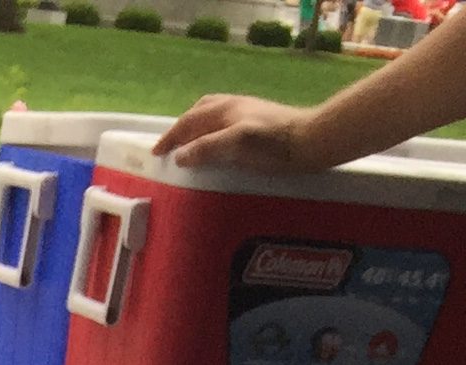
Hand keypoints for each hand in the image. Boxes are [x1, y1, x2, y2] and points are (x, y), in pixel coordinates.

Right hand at [153, 94, 339, 170]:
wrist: (309, 141)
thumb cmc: (272, 144)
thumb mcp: (236, 144)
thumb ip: (206, 147)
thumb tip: (180, 156)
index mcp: (224, 110)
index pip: (188, 121)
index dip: (170, 137)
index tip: (155, 154)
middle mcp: (234, 107)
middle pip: (200, 112)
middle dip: (182, 128)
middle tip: (171, 147)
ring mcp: (247, 114)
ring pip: (214, 116)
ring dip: (197, 129)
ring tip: (191, 147)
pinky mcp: (259, 124)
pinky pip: (226, 125)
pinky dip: (212, 133)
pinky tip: (219, 148)